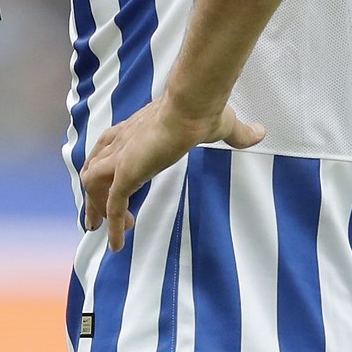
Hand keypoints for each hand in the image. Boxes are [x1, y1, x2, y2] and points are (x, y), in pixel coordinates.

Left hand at [81, 95, 264, 250]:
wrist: (192, 106)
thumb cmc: (203, 111)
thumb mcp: (222, 124)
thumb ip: (237, 133)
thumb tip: (259, 132)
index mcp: (135, 130)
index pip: (109, 149)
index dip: (108, 168)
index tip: (114, 187)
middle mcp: (120, 142)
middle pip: (93, 168)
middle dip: (93, 194)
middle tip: (97, 219)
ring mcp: (120, 158)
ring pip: (93, 186)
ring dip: (98, 209)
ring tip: (108, 232)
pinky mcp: (126, 172)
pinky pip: (112, 205)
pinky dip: (112, 226)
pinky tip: (117, 245)